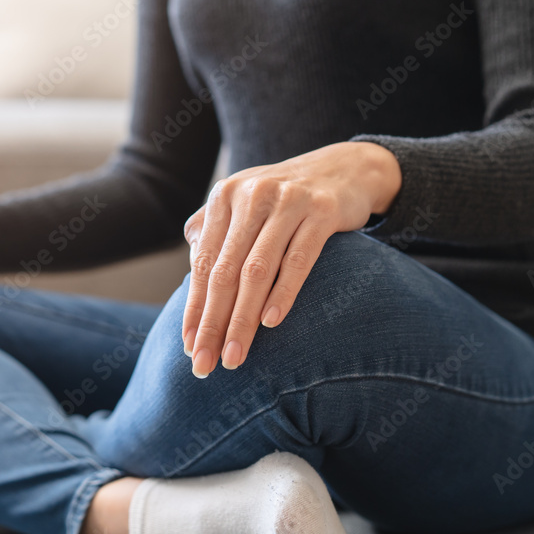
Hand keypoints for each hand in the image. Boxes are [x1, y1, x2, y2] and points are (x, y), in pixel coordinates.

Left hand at [182, 142, 400, 376]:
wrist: (345, 168)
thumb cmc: (285, 200)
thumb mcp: (245, 206)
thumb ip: (215, 234)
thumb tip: (192, 283)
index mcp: (225, 197)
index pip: (204, 263)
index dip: (194, 308)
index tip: (188, 347)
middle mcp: (252, 195)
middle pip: (225, 271)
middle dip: (212, 323)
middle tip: (204, 364)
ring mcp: (287, 201)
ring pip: (257, 270)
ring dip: (243, 319)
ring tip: (235, 356)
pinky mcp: (322, 211)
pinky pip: (298, 260)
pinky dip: (283, 293)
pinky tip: (271, 323)